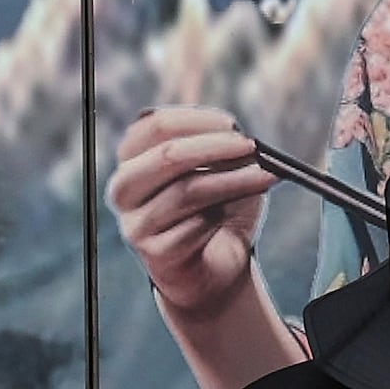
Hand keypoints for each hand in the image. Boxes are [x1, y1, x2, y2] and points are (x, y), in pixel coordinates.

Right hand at [109, 106, 275, 321]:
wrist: (214, 267)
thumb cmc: (215, 210)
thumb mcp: (221, 172)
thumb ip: (222, 150)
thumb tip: (239, 139)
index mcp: (133, 158)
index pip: (155, 126)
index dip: (196, 121)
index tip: (233, 125)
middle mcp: (125, 187)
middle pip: (167, 156)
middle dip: (215, 147)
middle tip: (252, 146)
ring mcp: (135, 222)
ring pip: (187, 191)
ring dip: (233, 182)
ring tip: (265, 177)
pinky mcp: (154, 253)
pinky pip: (195, 226)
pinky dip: (221, 219)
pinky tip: (230, 220)